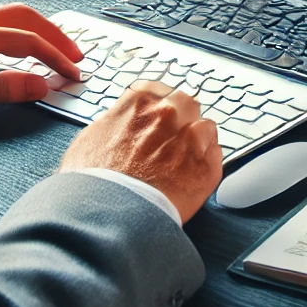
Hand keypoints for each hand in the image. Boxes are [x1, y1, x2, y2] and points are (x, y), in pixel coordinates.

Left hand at [0, 3, 82, 121]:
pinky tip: (18, 45)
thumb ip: (1, 88)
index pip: (29, 42)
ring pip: (11, 16)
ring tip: (54, 47)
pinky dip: (19, 30)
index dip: (56, 58)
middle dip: (55, 35)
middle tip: (75, 55)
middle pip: (26, 18)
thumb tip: (40, 84)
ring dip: (39, 29)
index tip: (73, 73)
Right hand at [60, 80, 222, 223]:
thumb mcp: (90, 138)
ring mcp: (190, 138)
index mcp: (141, 100)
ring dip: (197, 141)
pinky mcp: (206, 167)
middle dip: (181, 121)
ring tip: (180, 163)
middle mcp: (170, 112)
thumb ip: (114, 121)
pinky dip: (206, 164)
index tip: (157, 121)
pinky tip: (190, 177)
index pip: (162, 90)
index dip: (159, 109)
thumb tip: (120, 122)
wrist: (104, 216)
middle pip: (187, 105)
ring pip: (206, 128)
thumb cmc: (91, 182)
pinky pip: (216, 155)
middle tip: (168, 143)